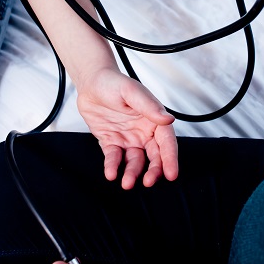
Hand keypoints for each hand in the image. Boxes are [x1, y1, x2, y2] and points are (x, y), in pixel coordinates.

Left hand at [76, 68, 177, 188]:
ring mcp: (128, 138)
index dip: (170, 159)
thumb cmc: (113, 82)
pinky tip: (111, 173)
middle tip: (148, 182)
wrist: (90, 82)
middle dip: (153, 171)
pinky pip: (114, 158)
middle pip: (154, 157)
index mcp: (154, 119)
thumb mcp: (131, 91)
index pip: (166, 142)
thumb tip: (168, 119)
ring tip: (126, 182)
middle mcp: (143, 132)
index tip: (172, 174)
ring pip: (134, 161)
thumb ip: (149, 106)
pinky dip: (113, 167)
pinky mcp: (111, 142)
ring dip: (132, 173)